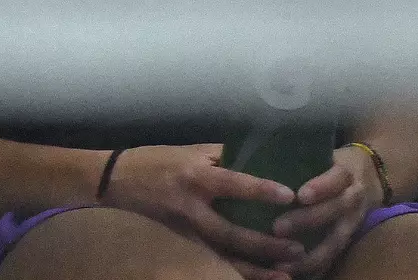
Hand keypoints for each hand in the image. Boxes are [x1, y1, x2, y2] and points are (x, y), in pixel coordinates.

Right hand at [103, 144, 305, 279]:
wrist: (118, 180)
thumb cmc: (156, 159)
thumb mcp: (188, 150)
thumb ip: (221, 156)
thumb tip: (258, 155)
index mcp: (194, 177)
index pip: (232, 184)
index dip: (260, 189)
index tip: (289, 194)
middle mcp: (191, 206)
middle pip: (232, 232)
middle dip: (266, 244)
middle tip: (299, 247)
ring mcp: (188, 229)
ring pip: (226, 255)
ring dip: (259, 266)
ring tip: (290, 271)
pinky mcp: (186, 242)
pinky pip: (217, 260)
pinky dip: (241, 271)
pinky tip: (264, 277)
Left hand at [271, 146, 383, 276]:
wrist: (370, 177)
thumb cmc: (329, 162)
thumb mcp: (320, 153)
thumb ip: (293, 157)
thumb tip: (247, 157)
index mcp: (344, 174)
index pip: (334, 179)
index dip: (320, 187)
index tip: (300, 195)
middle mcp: (352, 199)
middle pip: (333, 212)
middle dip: (306, 222)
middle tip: (276, 228)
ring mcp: (353, 223)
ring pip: (335, 243)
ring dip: (309, 256)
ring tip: (282, 262)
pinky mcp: (349, 242)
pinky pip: (333, 259)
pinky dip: (316, 269)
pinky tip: (293, 273)